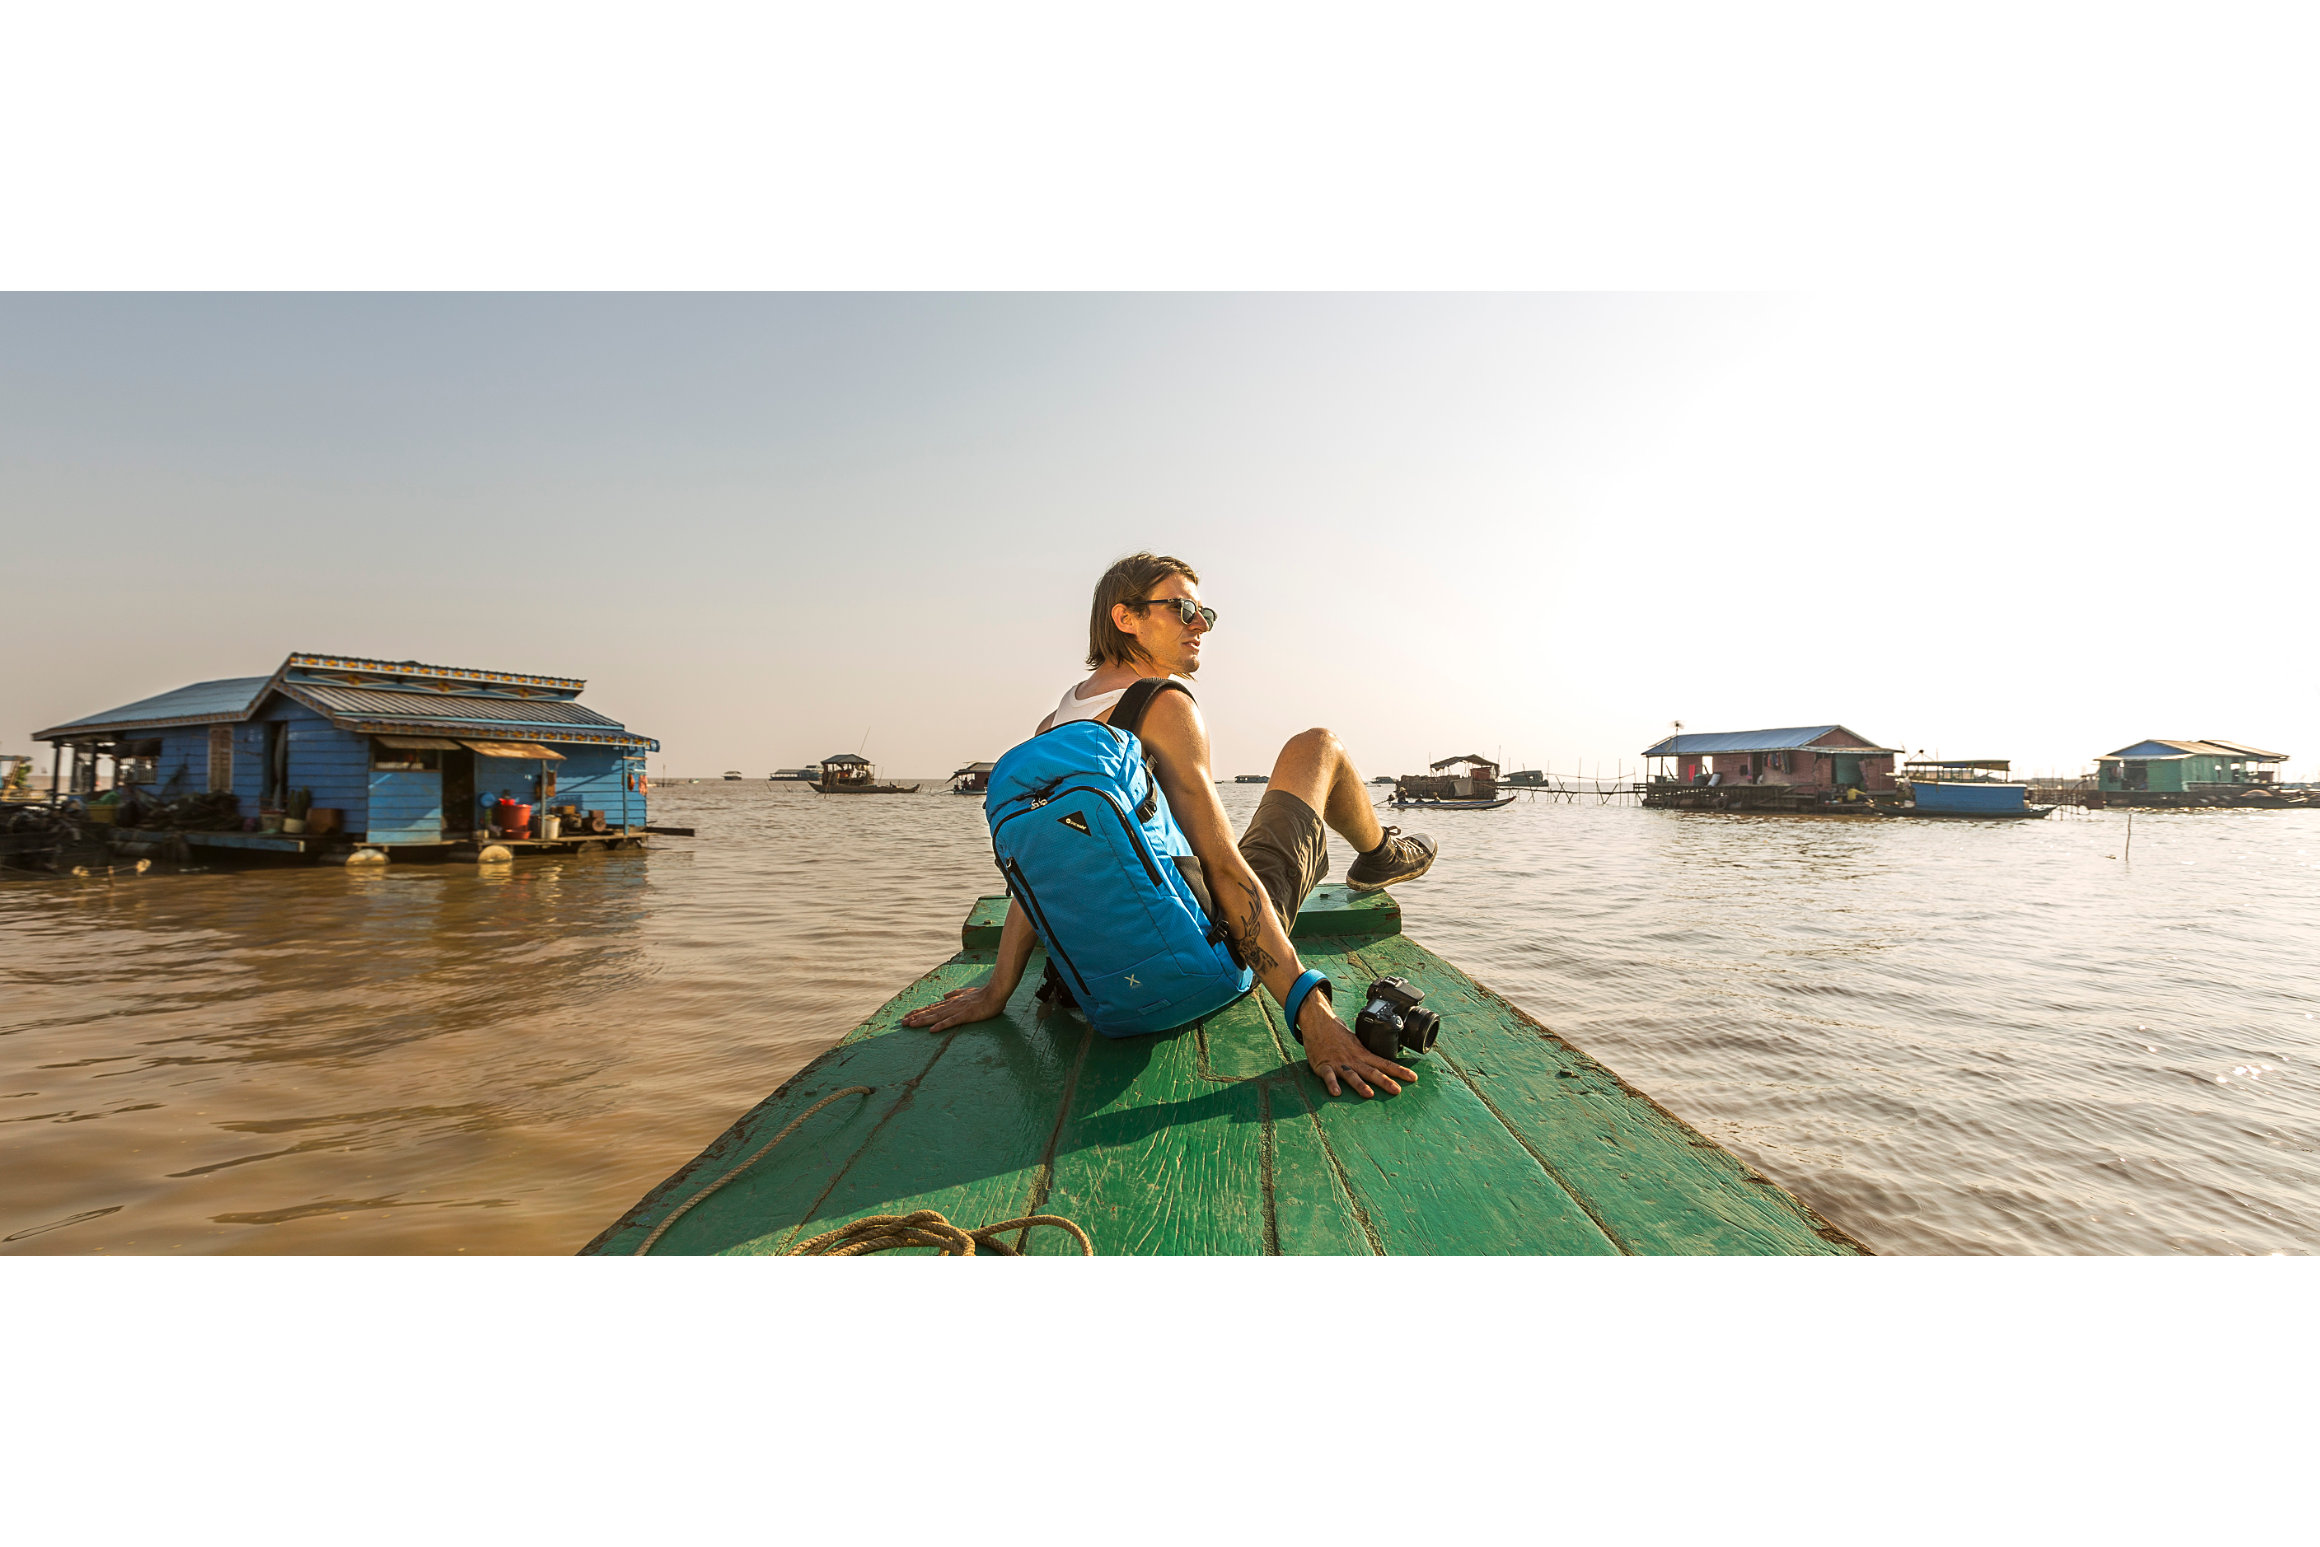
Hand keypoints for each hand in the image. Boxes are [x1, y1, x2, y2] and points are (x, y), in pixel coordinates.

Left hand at [901, 982, 1009, 1031]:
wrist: (996, 992)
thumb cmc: (983, 994)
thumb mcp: (966, 992)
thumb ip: (955, 994)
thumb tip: (944, 996)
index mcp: (952, 1001)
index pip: (932, 1007)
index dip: (919, 1012)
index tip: (907, 1016)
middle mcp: (951, 1005)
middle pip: (930, 1012)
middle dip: (916, 1017)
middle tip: (902, 1023)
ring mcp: (958, 1010)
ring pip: (937, 1016)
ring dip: (923, 1021)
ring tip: (911, 1025)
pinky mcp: (966, 1015)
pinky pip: (952, 1022)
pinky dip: (941, 1025)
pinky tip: (932, 1030)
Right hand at [1299, 996, 1416, 1097]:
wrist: (1318, 1021)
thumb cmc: (1337, 1033)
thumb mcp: (1355, 1042)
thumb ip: (1364, 1055)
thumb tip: (1378, 1064)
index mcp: (1362, 1054)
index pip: (1384, 1063)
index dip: (1399, 1071)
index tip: (1413, 1078)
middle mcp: (1353, 1059)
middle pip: (1372, 1072)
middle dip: (1385, 1082)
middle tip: (1397, 1091)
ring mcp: (1338, 1062)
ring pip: (1351, 1075)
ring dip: (1360, 1085)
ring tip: (1369, 1094)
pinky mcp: (1323, 1065)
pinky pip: (1328, 1076)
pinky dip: (1332, 1084)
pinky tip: (1336, 1092)